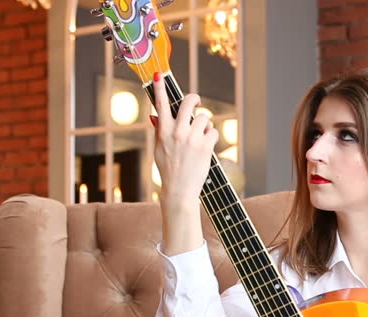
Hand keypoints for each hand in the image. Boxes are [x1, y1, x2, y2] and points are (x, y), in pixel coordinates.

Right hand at [150, 72, 218, 210]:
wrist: (179, 190)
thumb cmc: (168, 170)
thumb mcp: (158, 149)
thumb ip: (159, 130)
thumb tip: (155, 115)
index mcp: (163, 131)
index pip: (160, 104)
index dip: (158, 88)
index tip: (158, 75)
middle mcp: (177, 132)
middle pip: (189, 102)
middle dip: (195, 99)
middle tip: (197, 102)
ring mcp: (192, 138)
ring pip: (204, 117)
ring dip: (204, 124)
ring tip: (200, 137)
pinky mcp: (205, 146)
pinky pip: (213, 131)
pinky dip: (211, 137)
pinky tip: (206, 146)